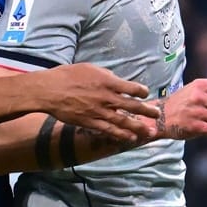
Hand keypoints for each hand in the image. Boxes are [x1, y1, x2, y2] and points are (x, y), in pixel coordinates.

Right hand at [35, 63, 160, 141]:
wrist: (49, 91)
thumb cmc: (67, 76)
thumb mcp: (89, 68)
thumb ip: (105, 74)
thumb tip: (114, 78)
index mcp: (107, 81)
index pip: (132, 88)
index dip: (141, 91)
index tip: (146, 93)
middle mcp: (107, 97)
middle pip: (132, 106)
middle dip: (147, 111)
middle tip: (157, 114)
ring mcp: (99, 111)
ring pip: (123, 121)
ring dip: (138, 127)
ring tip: (149, 132)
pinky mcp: (90, 122)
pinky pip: (109, 130)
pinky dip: (121, 135)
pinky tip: (130, 138)